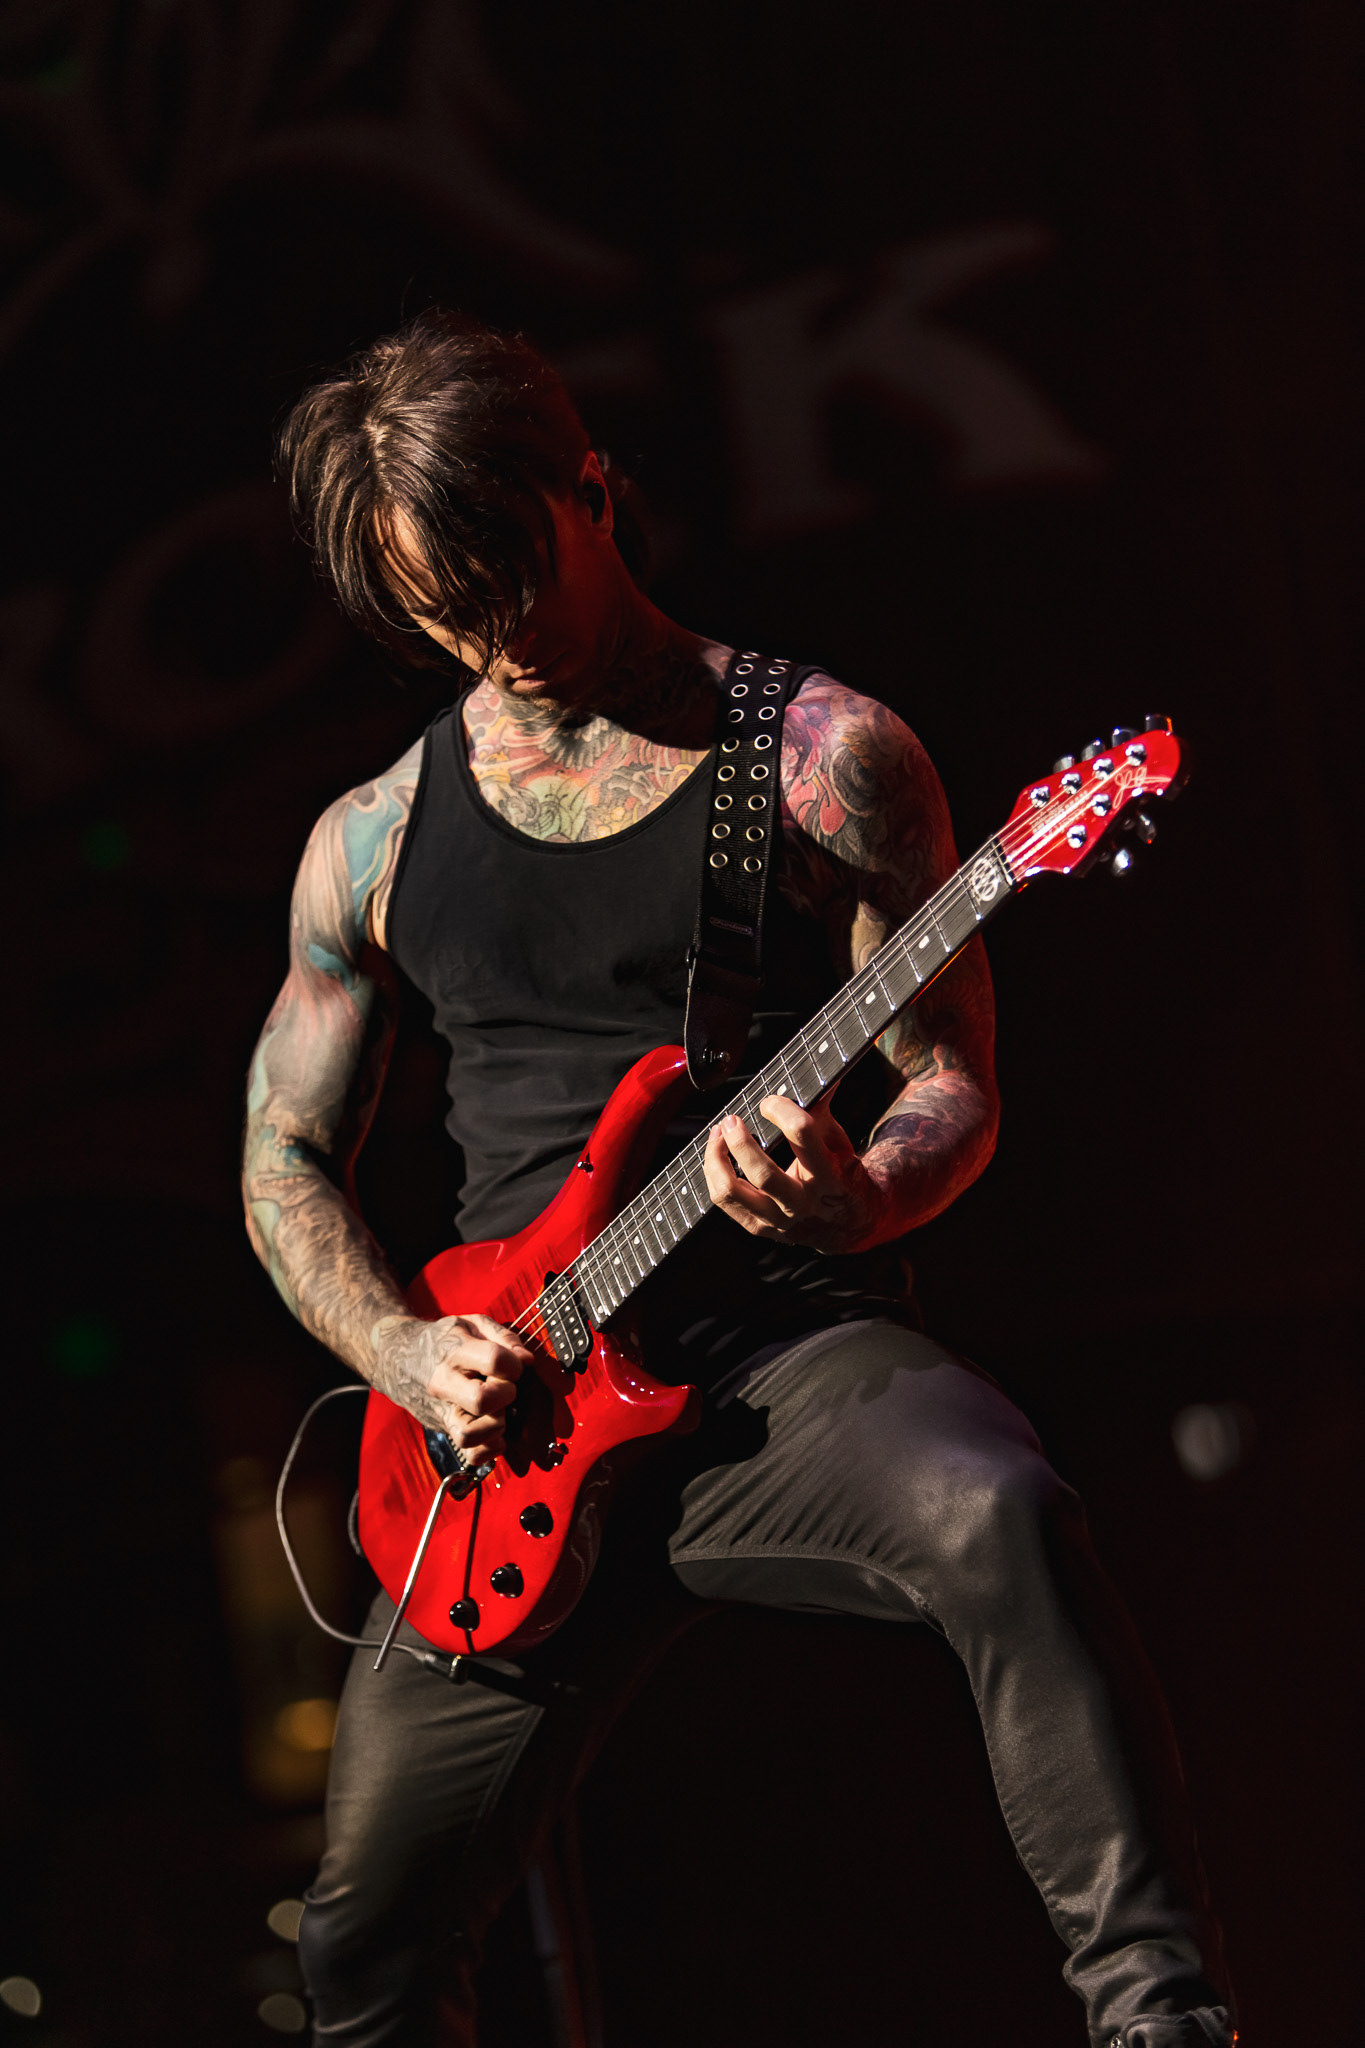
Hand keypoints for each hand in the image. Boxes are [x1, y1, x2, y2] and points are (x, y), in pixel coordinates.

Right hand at [371, 1313, 533, 1464]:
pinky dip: (489, 1448)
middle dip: (506, 1394)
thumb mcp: (471, 1323)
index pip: (495, 1361)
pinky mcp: (444, 1428)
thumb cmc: (442, 1340)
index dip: (514, 1364)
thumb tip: (526, 1360)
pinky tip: (495, 1430)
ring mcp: (442, 1410)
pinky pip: (471, 1453)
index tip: (513, 1364)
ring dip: (496, 1424)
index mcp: (454, 1352)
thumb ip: (504, 1337)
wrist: (397, 1357)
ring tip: (498, 1409)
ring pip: (471, 1435)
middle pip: (483, 1400)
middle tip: (505, 1387)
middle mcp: (444, 1384)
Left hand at [703, 1094, 882, 1255]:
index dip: (782, 1110)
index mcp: (829, 1176)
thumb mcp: (838, 1143)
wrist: (847, 1224)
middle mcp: (802, 1203)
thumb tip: (825, 1073)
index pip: (803, 1135)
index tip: (770, 1102)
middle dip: (740, 1142)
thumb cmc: (841, 1176)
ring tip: (717, 1135)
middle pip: (763, 1173)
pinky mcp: (759, 1226)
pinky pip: (724, 1201)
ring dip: (716, 1158)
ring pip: (733, 1192)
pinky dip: (713, 1174)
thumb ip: (822, 1110)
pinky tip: (717, 1156)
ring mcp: (778, 1219)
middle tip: (731, 1120)